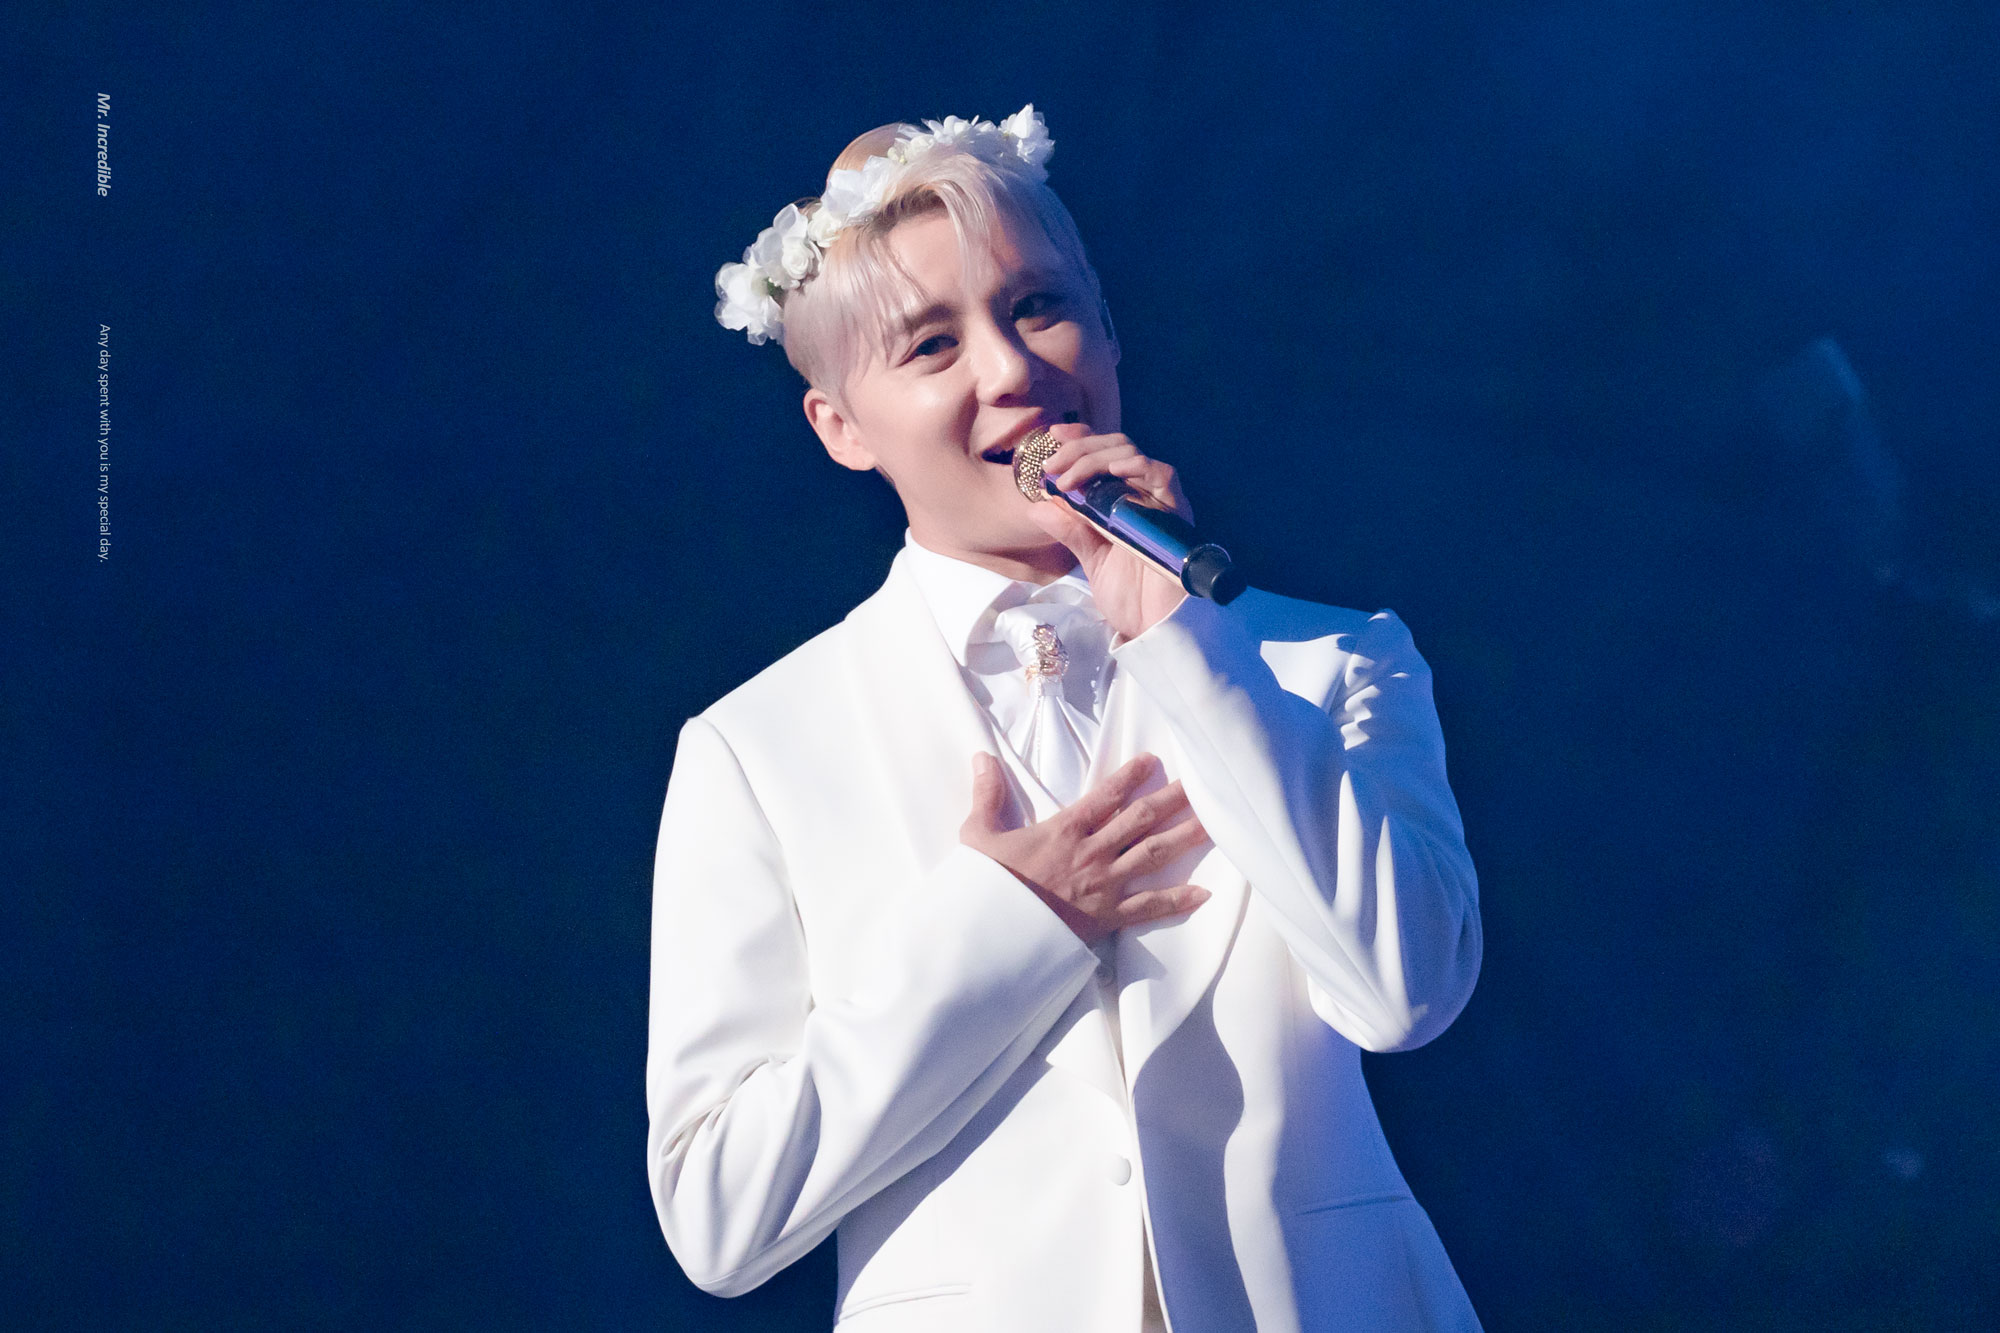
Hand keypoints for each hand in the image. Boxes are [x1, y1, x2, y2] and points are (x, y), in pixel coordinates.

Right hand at [959, 752, 1211, 946]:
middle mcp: (1092, 852)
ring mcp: (1104, 884)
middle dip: (1173, 799)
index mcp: (1064, 830)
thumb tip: (981, 757)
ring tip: (1214, 824)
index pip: (1106, 795)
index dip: (1131, 775)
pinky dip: (1177, 901)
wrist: (992, 935)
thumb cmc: (986, 886)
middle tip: (1202, 784)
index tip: (1154, 760)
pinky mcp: (1108, 916)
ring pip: (1153, 854)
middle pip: (1141, 819)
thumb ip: (987, 795)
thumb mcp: (978, 835)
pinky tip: (1203, 894)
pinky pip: (1149, 907)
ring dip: (1185, 838)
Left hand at [1023, 422, 1192, 641]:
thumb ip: (1070, 531)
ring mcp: (1161, 501)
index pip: (1104, 454)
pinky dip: (1137, 466)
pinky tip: (1113, 471)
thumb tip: (1036, 507)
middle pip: (1115, 446)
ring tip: (1068, 479)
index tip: (1052, 436)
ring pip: (1132, 454)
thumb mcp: (1092, 560)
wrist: (1157, 630)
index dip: (1081, 438)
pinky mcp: (1176, 513)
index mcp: (1125, 501)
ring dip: (1095, 458)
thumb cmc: (1132, 598)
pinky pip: (1162, 475)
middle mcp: (1144, 494)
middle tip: (1051, 466)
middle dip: (1080, 448)